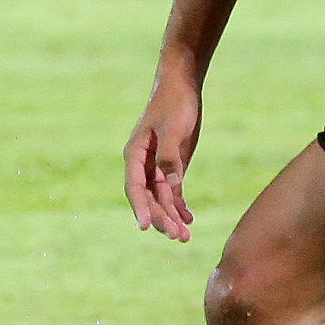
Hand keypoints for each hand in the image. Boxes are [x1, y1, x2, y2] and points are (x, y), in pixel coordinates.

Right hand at [124, 74, 202, 241]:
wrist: (182, 87)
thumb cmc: (174, 104)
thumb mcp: (173, 128)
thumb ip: (169, 156)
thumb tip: (170, 184)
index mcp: (135, 153)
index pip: (135, 187)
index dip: (140, 207)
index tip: (145, 227)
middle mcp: (143, 163)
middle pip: (149, 197)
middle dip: (161, 218)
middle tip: (177, 237)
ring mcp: (158, 165)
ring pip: (162, 198)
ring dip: (171, 216)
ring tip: (185, 237)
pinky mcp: (172, 165)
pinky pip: (173, 191)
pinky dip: (180, 206)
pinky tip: (189, 220)